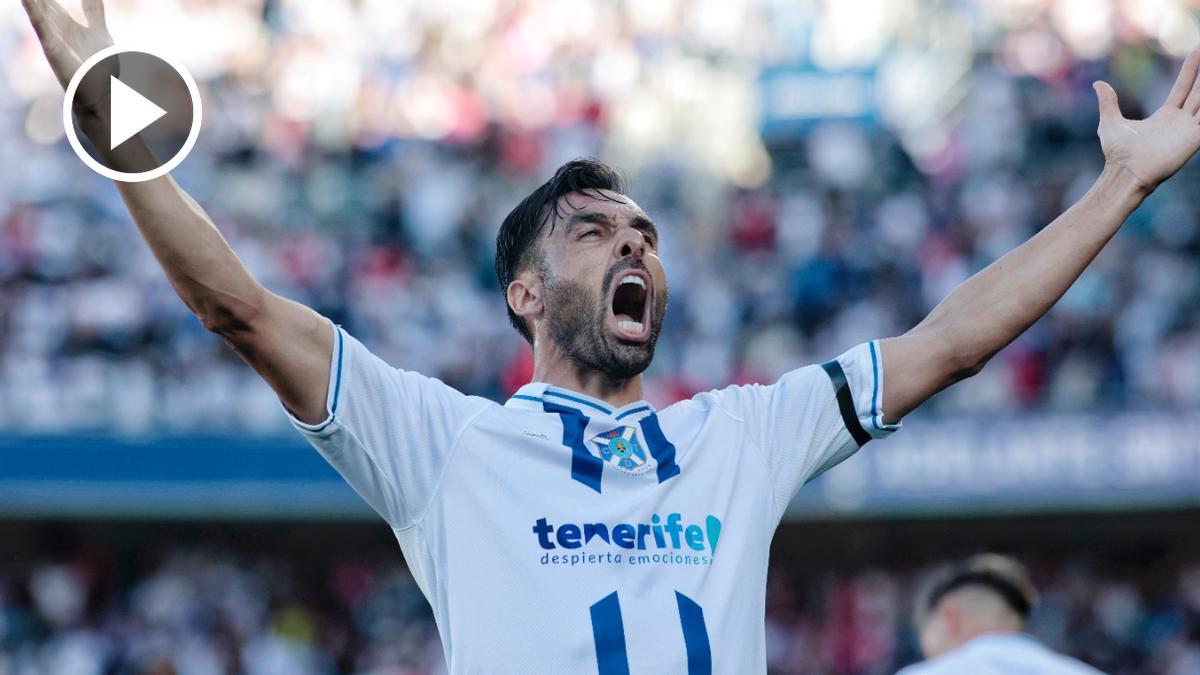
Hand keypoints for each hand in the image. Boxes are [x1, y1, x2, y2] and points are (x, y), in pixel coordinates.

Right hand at [21, 0, 113, 115]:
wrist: (102, 92)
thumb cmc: (98, 64)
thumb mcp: (98, 29)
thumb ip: (92, 9)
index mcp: (63, 21)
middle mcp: (54, 28)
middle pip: (39, 0)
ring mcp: (52, 38)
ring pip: (36, 8)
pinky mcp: (54, 49)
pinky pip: (41, 26)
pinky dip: (33, 10)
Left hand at [1094, 50, 1199, 192]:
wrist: (1125, 171)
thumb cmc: (1117, 153)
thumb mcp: (1110, 122)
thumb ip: (1108, 102)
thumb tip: (1098, 83)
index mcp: (1164, 117)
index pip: (1182, 89)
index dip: (1190, 71)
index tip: (1196, 52)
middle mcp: (1180, 122)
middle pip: (1198, 92)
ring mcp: (1188, 131)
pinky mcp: (1193, 140)